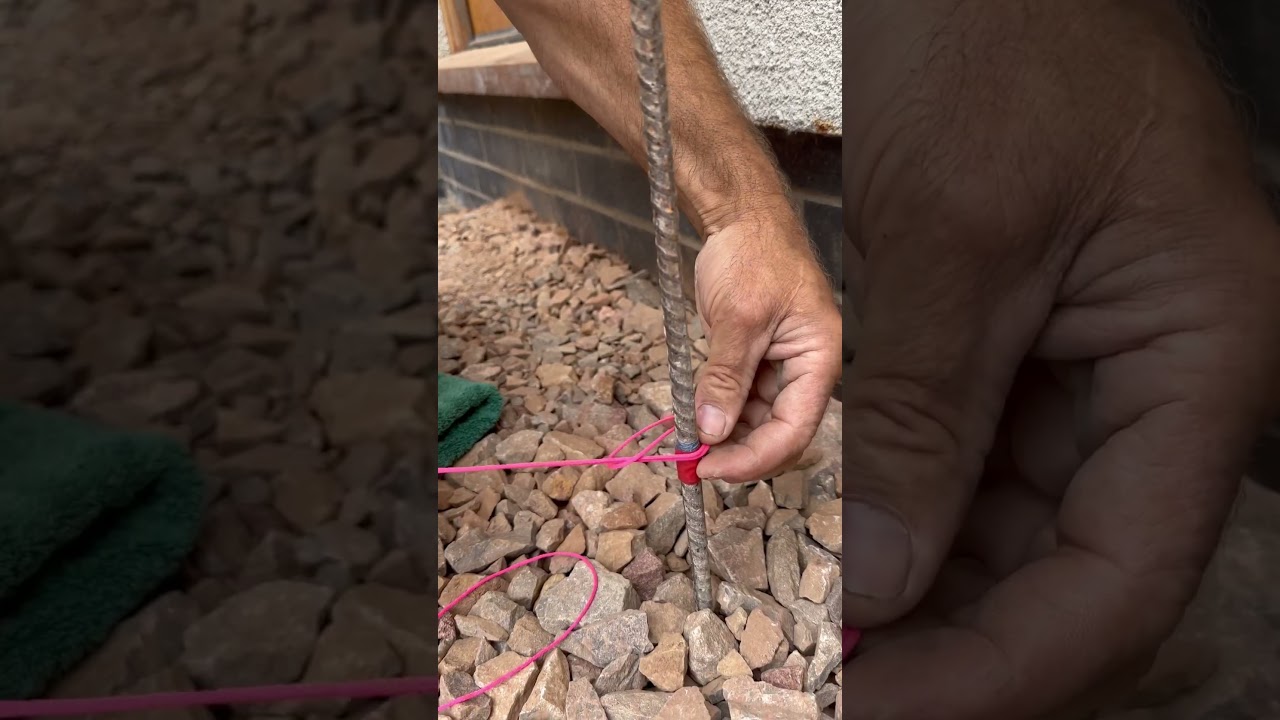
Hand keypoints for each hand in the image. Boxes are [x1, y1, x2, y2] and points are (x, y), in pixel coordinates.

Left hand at [690, 206, 841, 482]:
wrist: (741, 218)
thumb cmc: (754, 255)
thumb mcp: (738, 317)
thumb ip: (725, 377)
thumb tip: (711, 431)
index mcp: (818, 360)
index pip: (794, 429)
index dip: (754, 457)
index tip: (712, 468)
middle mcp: (804, 371)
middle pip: (776, 432)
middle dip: (736, 451)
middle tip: (693, 461)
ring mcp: (778, 368)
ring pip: (754, 421)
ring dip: (722, 435)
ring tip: (686, 440)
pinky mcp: (754, 361)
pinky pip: (737, 399)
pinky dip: (714, 412)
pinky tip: (690, 420)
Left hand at [843, 1, 1279, 717]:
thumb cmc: (1006, 44)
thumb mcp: (957, 235)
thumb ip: (926, 419)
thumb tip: (879, 584)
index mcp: (1209, 362)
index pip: (1118, 578)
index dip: (998, 670)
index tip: (874, 708)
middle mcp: (1166, 389)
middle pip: (1066, 576)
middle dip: (944, 644)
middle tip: (823, 685)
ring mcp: (1094, 377)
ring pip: (1011, 535)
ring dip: (914, 590)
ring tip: (809, 631)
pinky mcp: (1025, 357)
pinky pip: (970, 468)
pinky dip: (899, 516)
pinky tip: (828, 547)